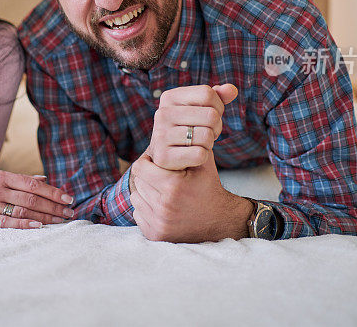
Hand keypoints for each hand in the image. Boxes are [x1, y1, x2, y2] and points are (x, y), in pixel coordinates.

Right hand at [0, 169, 74, 227]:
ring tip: (60, 221)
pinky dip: (23, 223)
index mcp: (0, 175)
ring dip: (44, 216)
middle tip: (70, 212)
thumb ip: (17, 179)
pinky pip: (4, 222)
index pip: (33, 183)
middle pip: (31, 198)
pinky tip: (38, 226)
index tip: (68, 198)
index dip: (53, 192)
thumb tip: (43, 179)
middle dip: (53, 206)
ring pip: (21, 210)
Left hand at [129, 152, 252, 242]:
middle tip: (161, 178)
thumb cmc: (208, 187)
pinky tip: (163, 208)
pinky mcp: (156, 235)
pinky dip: (147, 210)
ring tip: (163, 192)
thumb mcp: (203, 163)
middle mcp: (164, 206)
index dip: (147, 163)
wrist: (220, 222)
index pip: (140, 168)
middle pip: (138, 182)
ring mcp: (159, 223)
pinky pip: (138, 215)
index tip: (156, 164)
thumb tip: (180, 121)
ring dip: (146, 194)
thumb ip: (189, 143)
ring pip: (136, 198)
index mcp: (173, 186)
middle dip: (148, 178)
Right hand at [146, 84, 237, 170]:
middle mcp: (162, 114)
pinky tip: (191, 156)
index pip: (207, 93)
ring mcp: (160, 135)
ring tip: (197, 144)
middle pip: (211, 115)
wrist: (171, 160)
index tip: (210, 116)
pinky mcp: (164, 157)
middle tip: (205, 133)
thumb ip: (218, 97)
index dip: (218, 106)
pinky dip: (202, 157)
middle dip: (216, 127)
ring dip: (209, 144)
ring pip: (207, 136)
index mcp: (169, 97)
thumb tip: (232, 89)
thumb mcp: (202, 110)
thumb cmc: (190, 130)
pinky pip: (200, 154)